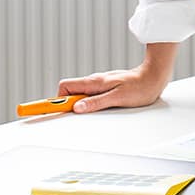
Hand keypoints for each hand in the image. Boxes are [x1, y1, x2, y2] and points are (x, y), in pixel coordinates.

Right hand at [58, 46, 175, 113]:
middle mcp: (93, 82)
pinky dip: (87, 104)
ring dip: (78, 106)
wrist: (154, 76)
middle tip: (68, 118)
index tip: (39, 109)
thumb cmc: (140, 86)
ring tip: (89, 114)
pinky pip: (89, 97)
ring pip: (79, 96)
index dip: (51, 99)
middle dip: (65, 106)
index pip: (64, 88)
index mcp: (93, 82)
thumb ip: (97, 102)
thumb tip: (77, 108)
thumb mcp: (118, 98)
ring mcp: (98, 86)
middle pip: (68, 93)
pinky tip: (96, 110)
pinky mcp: (105, 89)